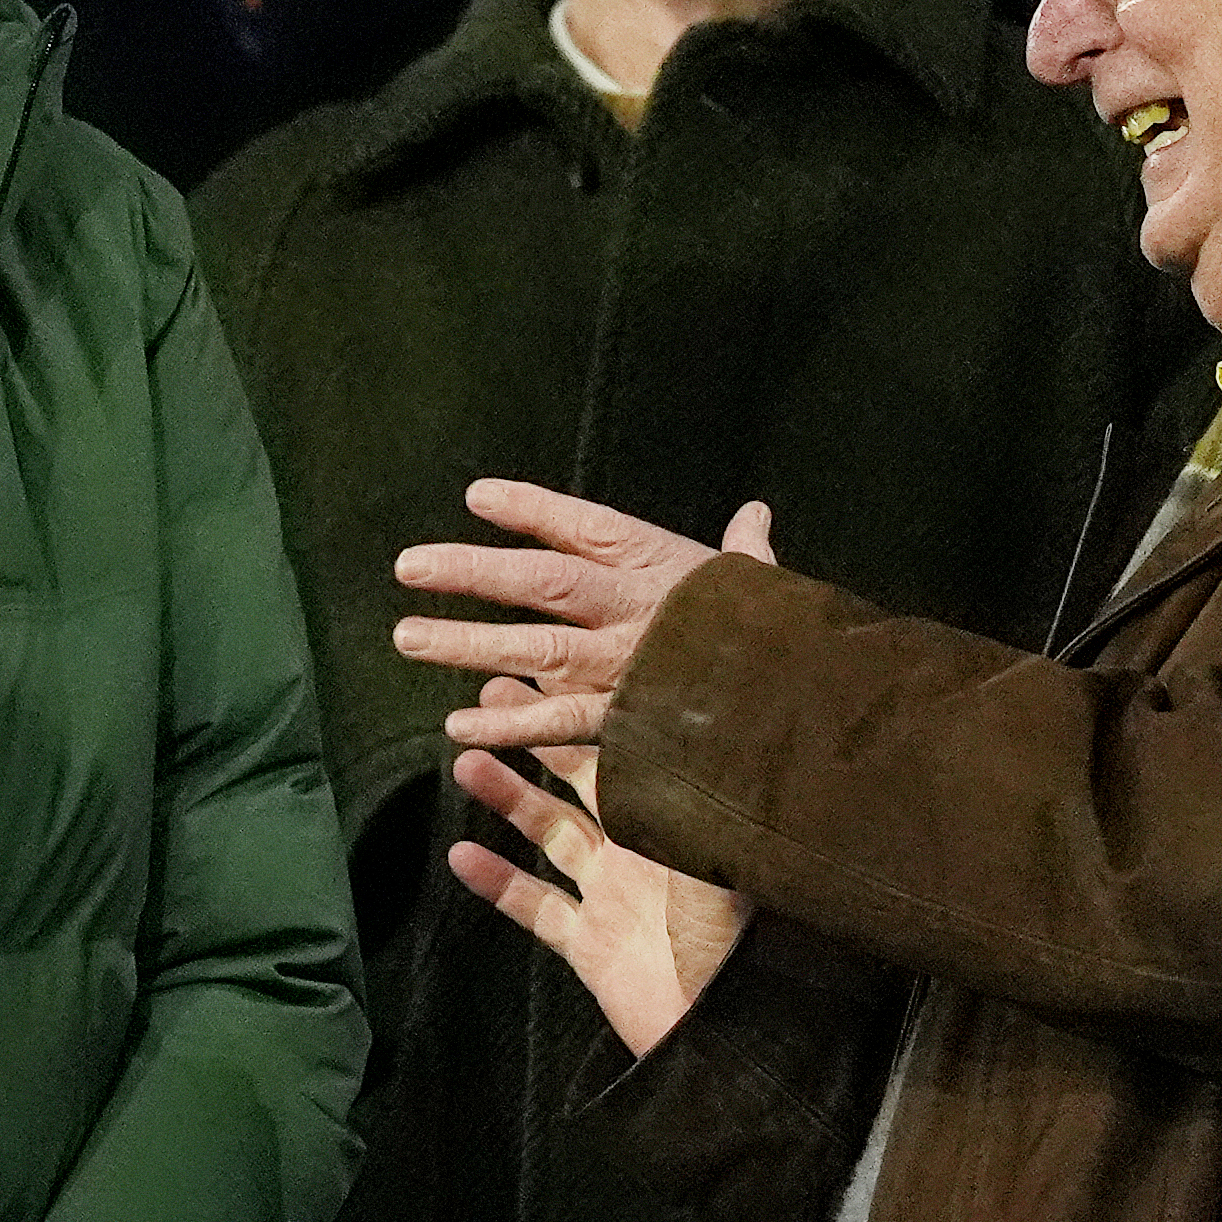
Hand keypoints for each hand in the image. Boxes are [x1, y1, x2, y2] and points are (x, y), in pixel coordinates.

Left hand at [393, 485, 774, 755]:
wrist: (814, 703)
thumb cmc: (781, 639)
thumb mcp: (760, 585)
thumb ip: (746, 550)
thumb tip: (756, 516)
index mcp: (663, 564)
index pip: (584, 525)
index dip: (529, 507)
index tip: (476, 496)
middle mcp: (637, 607)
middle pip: (543, 579)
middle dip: (474, 571)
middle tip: (409, 566)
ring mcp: (628, 664)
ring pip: (536, 646)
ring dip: (468, 643)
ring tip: (407, 637)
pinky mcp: (629, 721)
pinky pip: (559, 722)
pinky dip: (509, 725)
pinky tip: (457, 724)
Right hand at [446, 724, 748, 1057]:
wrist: (719, 1031)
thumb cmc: (732, 947)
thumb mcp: (710, 859)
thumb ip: (678, 800)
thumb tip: (667, 726)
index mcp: (672, 826)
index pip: (623, 752)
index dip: (585, 711)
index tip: (552, 668)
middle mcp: (640, 852)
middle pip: (579, 780)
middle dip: (535, 736)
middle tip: (492, 693)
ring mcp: (610, 896)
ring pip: (548, 834)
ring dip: (506, 798)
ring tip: (463, 762)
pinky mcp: (586, 942)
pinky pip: (534, 905)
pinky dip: (496, 883)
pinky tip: (459, 856)